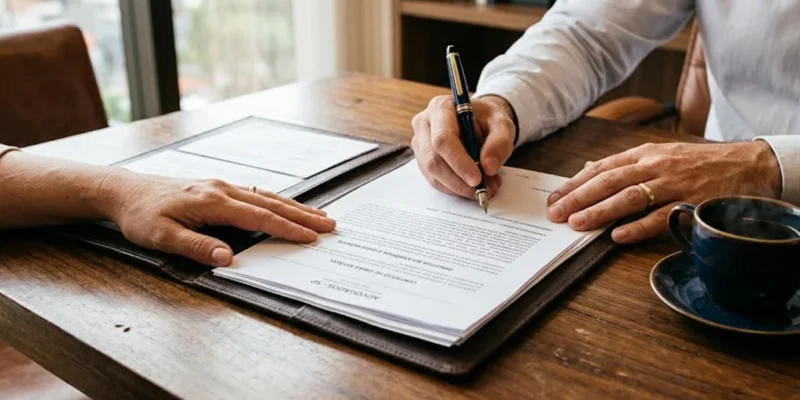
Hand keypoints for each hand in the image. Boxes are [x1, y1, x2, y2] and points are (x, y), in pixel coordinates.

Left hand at [103, 172, 335, 266]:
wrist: (124, 191)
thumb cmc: (141, 216)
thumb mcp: (162, 237)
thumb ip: (197, 246)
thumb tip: (229, 258)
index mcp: (213, 201)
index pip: (260, 217)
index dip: (287, 229)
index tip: (311, 238)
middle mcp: (223, 189)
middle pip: (272, 203)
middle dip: (303, 215)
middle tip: (331, 224)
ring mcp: (222, 186)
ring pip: (267, 196)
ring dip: (295, 207)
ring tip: (319, 215)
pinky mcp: (218, 188)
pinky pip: (256, 193)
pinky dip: (277, 201)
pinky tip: (286, 206)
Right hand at [411, 95, 516, 198]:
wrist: (479, 121)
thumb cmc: (488, 119)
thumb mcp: (502, 124)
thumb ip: (499, 143)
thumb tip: (488, 168)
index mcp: (441, 108)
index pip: (443, 139)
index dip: (459, 162)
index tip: (477, 179)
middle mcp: (424, 124)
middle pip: (433, 160)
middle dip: (458, 181)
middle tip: (483, 190)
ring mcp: (420, 143)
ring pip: (432, 174)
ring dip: (458, 187)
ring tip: (485, 187)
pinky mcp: (422, 159)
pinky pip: (434, 180)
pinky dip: (454, 188)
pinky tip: (472, 186)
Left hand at [546, 141, 781, 243]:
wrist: (750, 165)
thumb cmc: (701, 163)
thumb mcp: (662, 154)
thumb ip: (626, 163)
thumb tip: (590, 169)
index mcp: (646, 153)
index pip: (602, 167)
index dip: (575, 183)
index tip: (553, 197)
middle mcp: (656, 165)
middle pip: (609, 181)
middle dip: (578, 197)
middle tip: (555, 213)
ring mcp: (674, 184)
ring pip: (630, 197)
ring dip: (600, 211)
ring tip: (577, 224)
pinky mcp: (691, 204)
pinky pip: (660, 217)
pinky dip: (637, 227)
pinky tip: (616, 236)